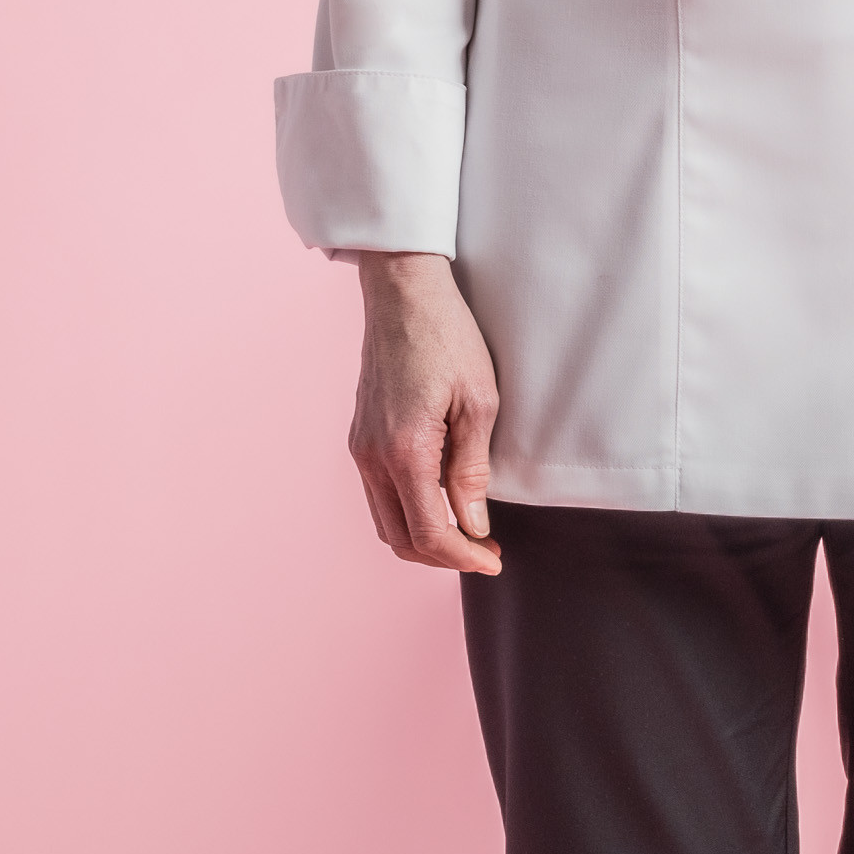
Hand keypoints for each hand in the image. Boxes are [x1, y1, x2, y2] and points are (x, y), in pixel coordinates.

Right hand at [349, 253, 502, 573]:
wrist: (404, 293)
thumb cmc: (448, 337)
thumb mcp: (479, 401)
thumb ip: (472, 469)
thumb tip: (473, 525)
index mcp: (404, 451)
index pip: (429, 533)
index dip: (463, 558)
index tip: (494, 560)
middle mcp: (371, 456)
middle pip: (400, 539)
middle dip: (443, 556)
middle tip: (486, 550)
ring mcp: (359, 447)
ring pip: (386, 521)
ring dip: (423, 537)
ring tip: (467, 530)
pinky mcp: (359, 436)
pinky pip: (379, 494)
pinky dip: (408, 511)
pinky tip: (440, 499)